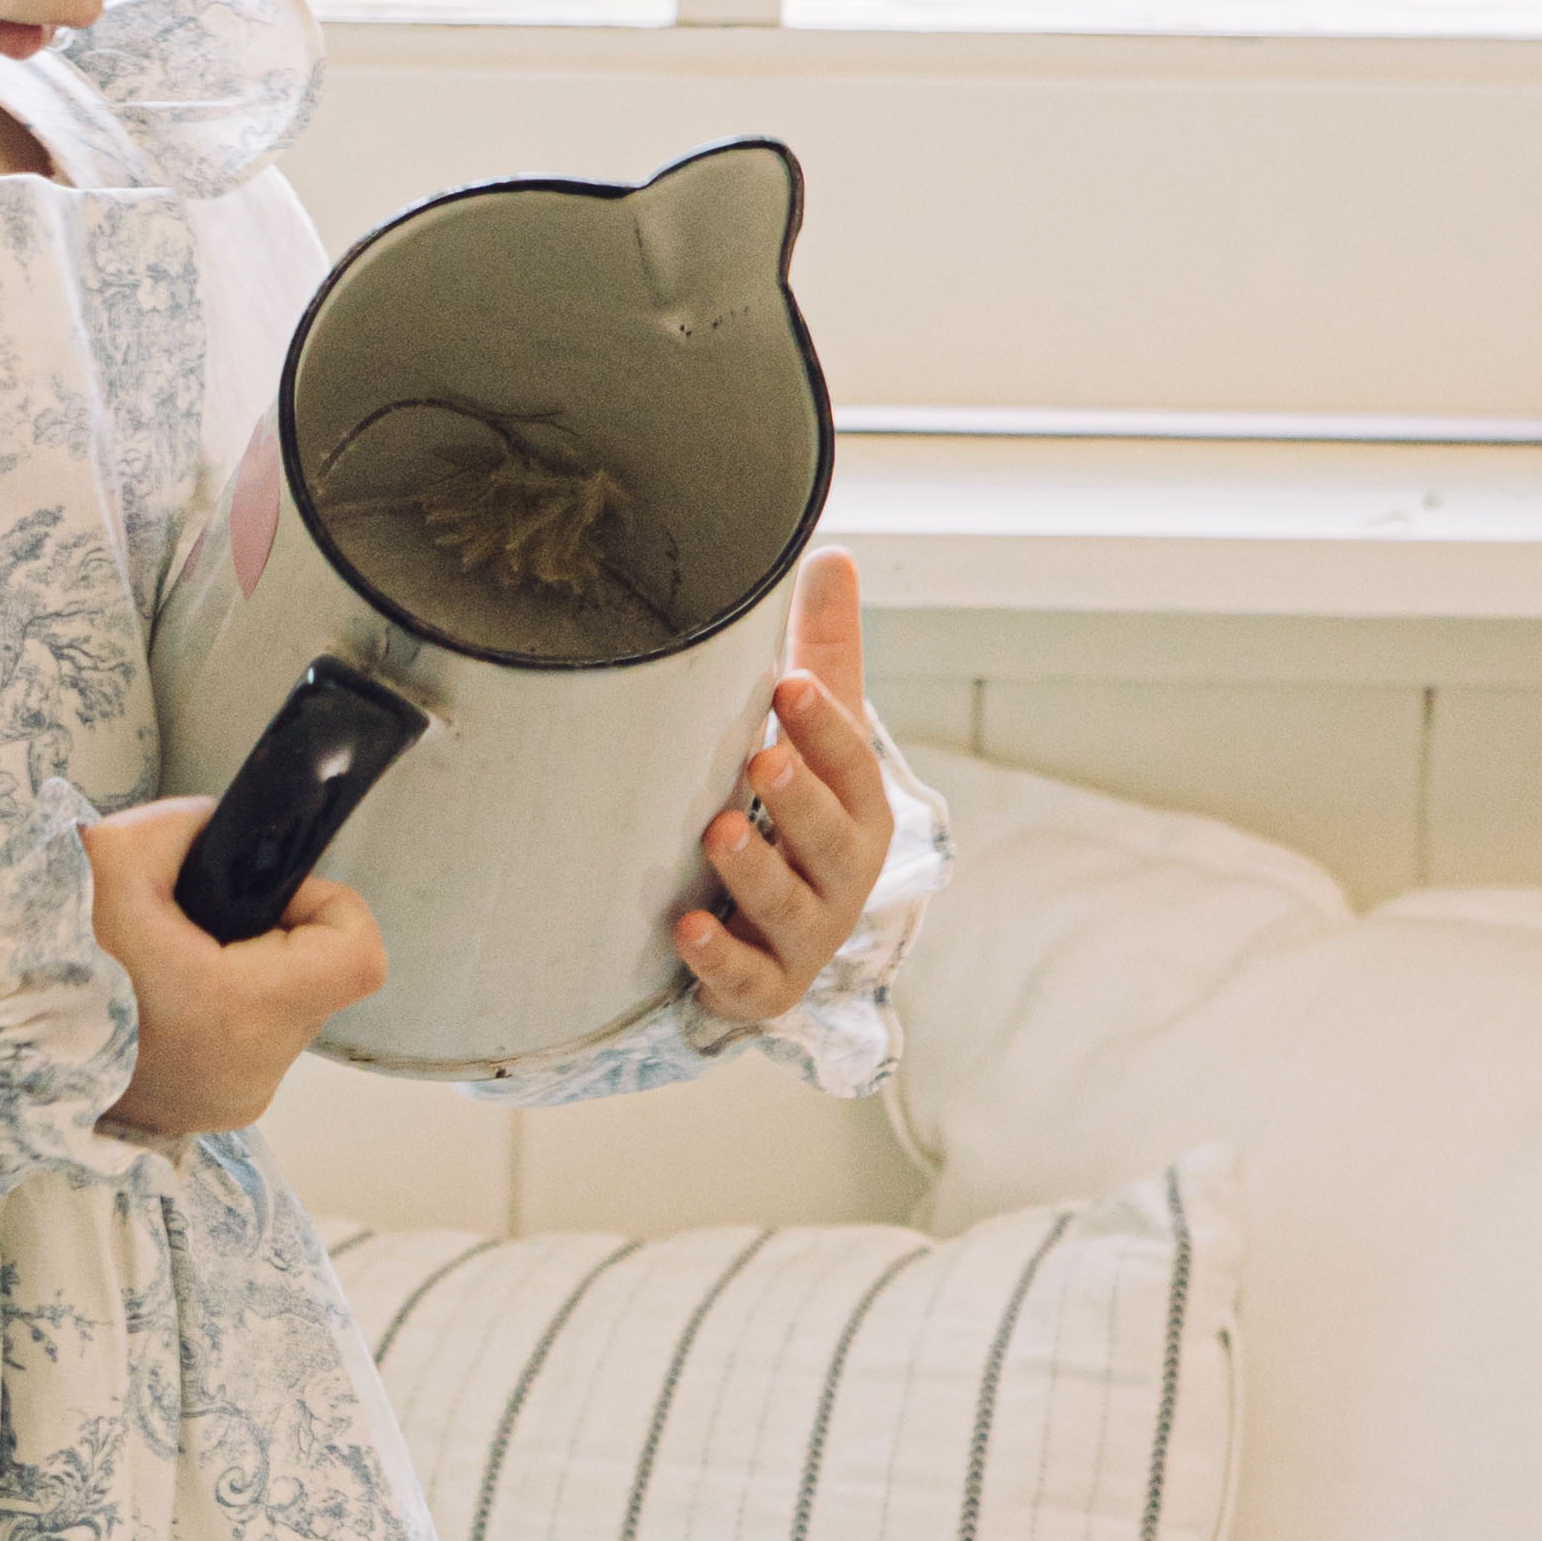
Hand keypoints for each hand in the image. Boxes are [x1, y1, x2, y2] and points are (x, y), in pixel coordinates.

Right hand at [86, 796, 389, 1141]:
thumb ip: (185, 826)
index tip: (265, 897)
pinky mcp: (207, 1116)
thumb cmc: (50, 958)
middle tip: (197, 925)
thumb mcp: (109, 853)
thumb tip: (219, 833)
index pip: (359, 954)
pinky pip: (241, 1051)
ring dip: (239, 981)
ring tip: (165, 965)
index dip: (326, 907)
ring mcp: (231, 1101)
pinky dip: (212, 1019)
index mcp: (242, 1011)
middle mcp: (252, 1070)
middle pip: (314, 981)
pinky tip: (155, 1003)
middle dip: (267, 940)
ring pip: (278, 1017)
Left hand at [676, 554, 892, 1032]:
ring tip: (716, 835)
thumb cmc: (790, 812)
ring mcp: (804, 937)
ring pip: (788, 909)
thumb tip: (831, 555)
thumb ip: (821, 654)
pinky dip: (718, 958)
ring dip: (755, 873)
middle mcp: (841, 876)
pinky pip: (746, 978)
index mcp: (857, 810)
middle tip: (764, 760)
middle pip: (830, 841)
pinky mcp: (761, 985)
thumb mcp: (807, 738)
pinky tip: (684, 930)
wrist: (772, 930)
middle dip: (800, 802)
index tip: (789, 685)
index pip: (852, 766)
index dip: (825, 729)